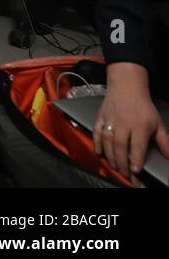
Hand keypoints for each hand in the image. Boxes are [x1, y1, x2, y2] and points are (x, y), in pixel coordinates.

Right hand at [93, 63, 168, 178]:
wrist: (127, 86)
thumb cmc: (143, 106)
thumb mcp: (157, 123)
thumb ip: (164, 141)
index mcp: (140, 124)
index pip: (137, 145)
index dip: (136, 159)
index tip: (135, 170)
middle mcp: (124, 122)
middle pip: (120, 145)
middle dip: (121, 161)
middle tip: (124, 172)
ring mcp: (110, 119)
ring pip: (107, 140)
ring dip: (109, 155)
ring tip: (113, 165)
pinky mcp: (100, 115)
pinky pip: (96, 131)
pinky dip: (97, 143)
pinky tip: (99, 152)